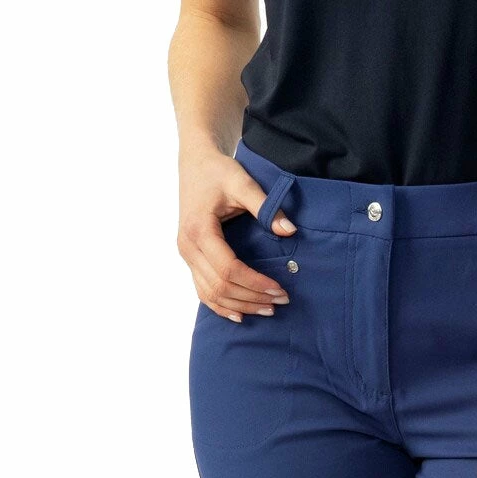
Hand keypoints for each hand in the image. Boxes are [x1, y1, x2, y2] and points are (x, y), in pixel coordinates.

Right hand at [177, 146, 296, 322]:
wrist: (195, 163)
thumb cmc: (218, 171)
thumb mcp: (242, 182)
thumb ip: (266, 206)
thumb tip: (290, 231)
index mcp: (199, 230)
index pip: (228, 269)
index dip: (255, 283)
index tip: (279, 288)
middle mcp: (188, 247)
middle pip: (219, 286)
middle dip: (251, 298)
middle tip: (280, 302)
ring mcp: (186, 254)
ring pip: (209, 293)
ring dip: (238, 305)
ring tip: (267, 310)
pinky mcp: (190, 256)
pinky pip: (202, 289)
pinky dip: (219, 304)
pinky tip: (239, 314)